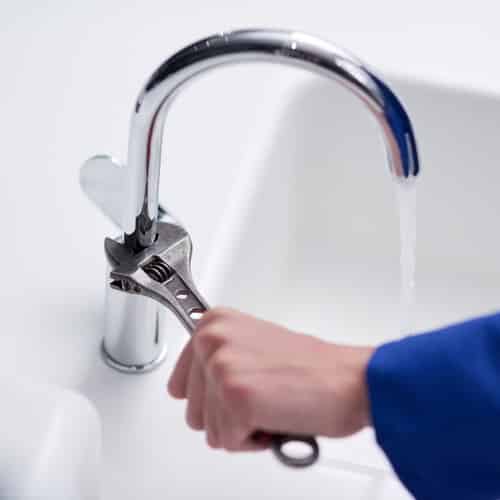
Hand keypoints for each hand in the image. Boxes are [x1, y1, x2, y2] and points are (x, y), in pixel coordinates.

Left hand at [168, 307, 372, 450]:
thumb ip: (219, 358)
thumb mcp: (252, 346)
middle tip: (263, 396)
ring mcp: (221, 366)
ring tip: (271, 403)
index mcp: (214, 323)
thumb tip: (193, 387)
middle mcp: (212, 340)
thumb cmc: (311, 367)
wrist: (348, 379)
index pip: (180, 383)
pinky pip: (229, 442)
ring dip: (241, 428)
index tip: (234, 391)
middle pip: (193, 410)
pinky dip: (254, 441)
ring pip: (210, 429)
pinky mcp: (235, 397)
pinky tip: (276, 416)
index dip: (211, 399)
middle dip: (227, 416)